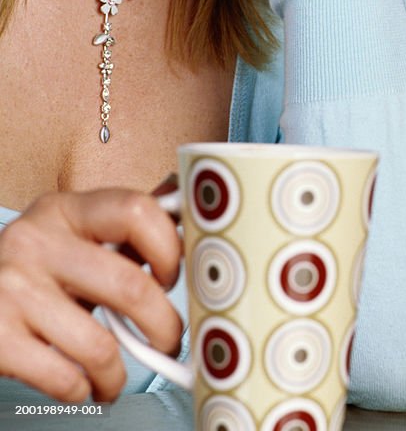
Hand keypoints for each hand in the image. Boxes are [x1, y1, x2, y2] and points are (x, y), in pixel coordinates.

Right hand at [0, 190, 182, 401]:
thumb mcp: (76, 235)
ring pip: (98, 344)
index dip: (169, 248)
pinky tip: (83, 386)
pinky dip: (83, 391)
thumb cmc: (37, 269)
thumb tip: (192, 211)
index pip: (138, 210)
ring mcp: (12, 289)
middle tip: (168, 340)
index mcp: (67, 209)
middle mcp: (36, 241)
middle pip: (129, 286)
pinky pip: (62, 377)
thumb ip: (127, 228)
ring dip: (119, 374)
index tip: (172, 276)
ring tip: (116, 378)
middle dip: (162, 326)